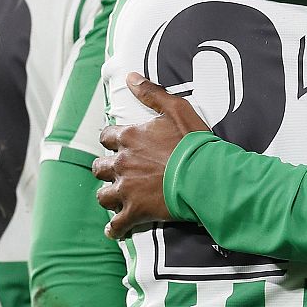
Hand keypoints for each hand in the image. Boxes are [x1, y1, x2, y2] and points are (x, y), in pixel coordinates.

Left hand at [92, 73, 208, 238]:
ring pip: (103, 195)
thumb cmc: (194, 143)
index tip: (118, 143)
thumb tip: (130, 77)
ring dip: (108, 196)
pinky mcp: (135, 211)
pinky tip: (115, 230)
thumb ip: (151, 93)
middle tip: (118, 171)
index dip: (112, 140)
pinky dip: (114, 228)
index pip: (107, 136)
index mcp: (130, 138)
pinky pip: (116, 225)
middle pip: (99, 167)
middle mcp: (122, 163)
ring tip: (116, 197)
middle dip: (106, 169)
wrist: (206, 175)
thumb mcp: (176, 109)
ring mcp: (126, 189)